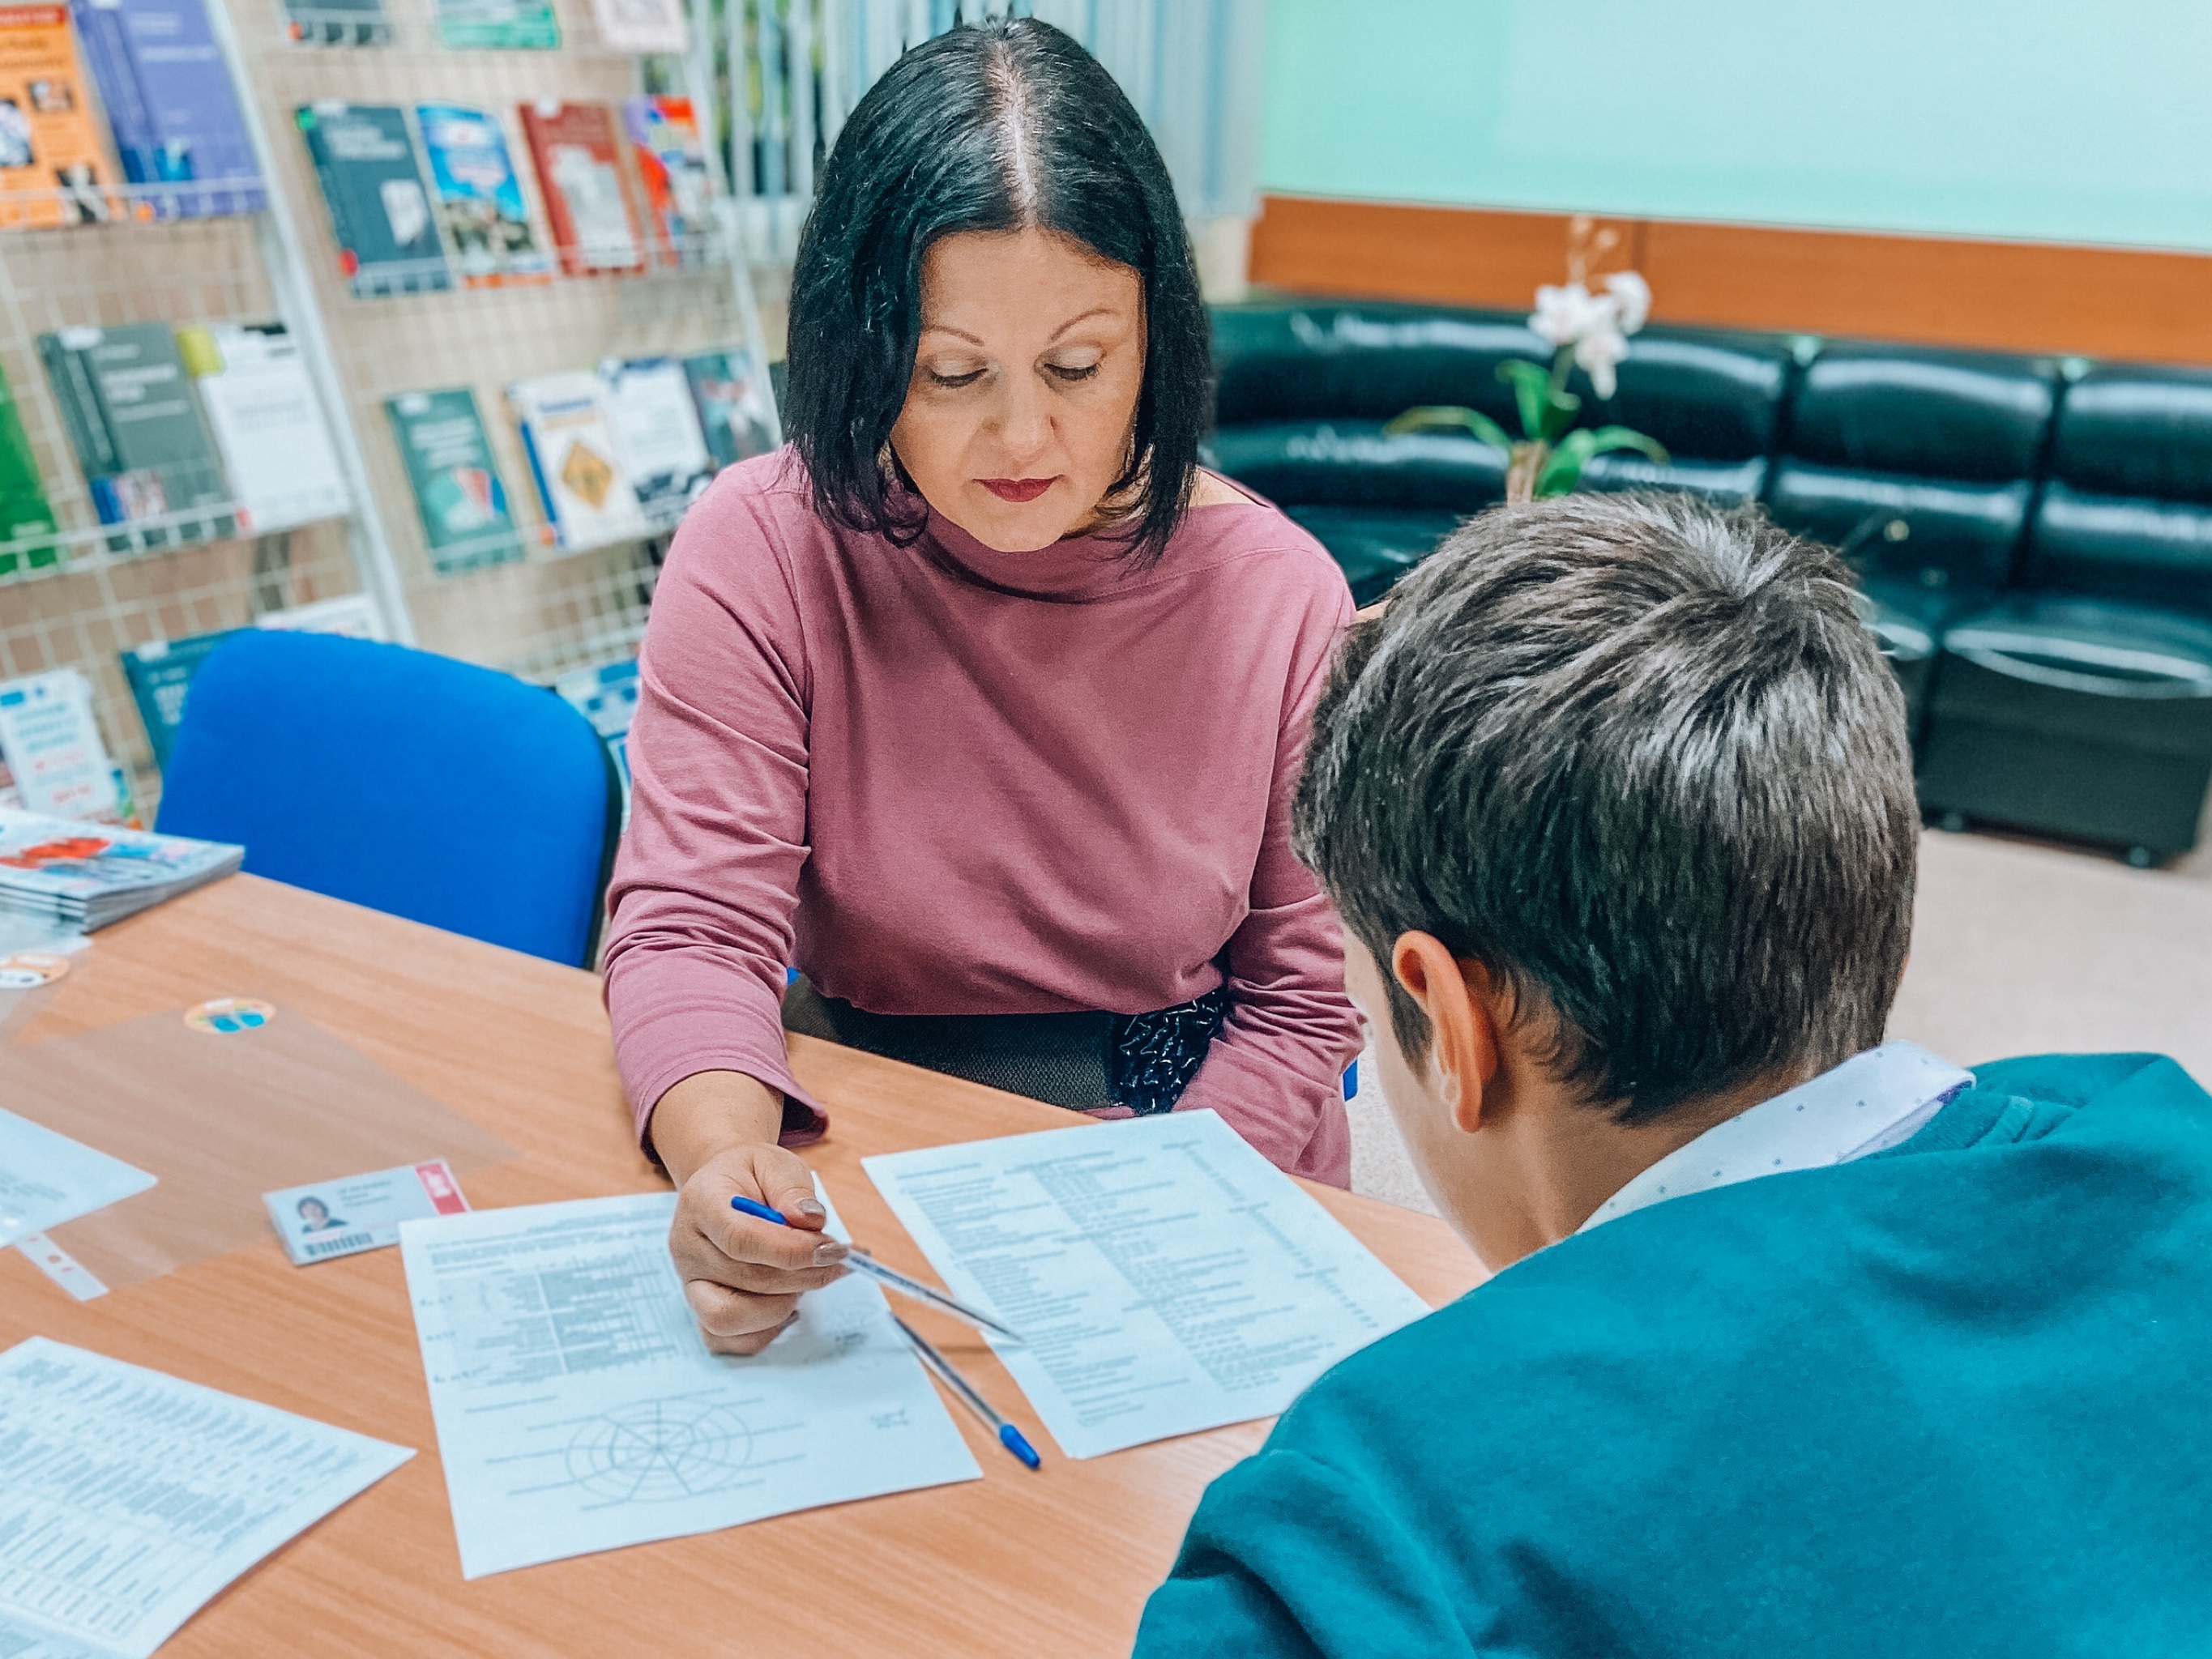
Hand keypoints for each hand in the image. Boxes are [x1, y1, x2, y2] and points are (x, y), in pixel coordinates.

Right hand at [669, 1140, 849, 1354]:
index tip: (831, 1248)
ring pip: (729, 1318)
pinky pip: (727, 1340)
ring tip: (809, 1277)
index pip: (740, 1238)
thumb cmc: (751, 1176)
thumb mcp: (775, 1163)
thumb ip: (793, 1189)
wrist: (725, 1187)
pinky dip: (764, 1330)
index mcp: (700, 1203)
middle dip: (802, 1275)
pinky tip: (790, 1302)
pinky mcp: (699, 1309)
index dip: (790, 1250)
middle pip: (745, 1278)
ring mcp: (690, 1283)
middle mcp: (687, 1248)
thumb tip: (811, 1221)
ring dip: (782, 1304)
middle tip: (838, 1259)